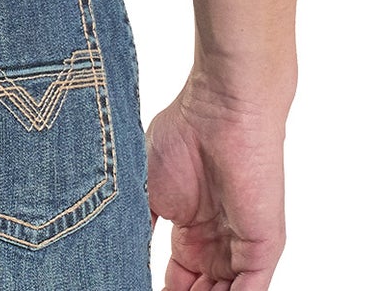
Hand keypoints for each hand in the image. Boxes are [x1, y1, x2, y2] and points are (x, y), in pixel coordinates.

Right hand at [145, 72, 289, 289]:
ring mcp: (240, 249)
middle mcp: (217, 245)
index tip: (132, 288)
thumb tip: (121, 256)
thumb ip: (140, 229)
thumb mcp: (147, 190)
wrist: (222, 110)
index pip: (178, 282)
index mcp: (191, 232)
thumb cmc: (184, 135)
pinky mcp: (262, 251)